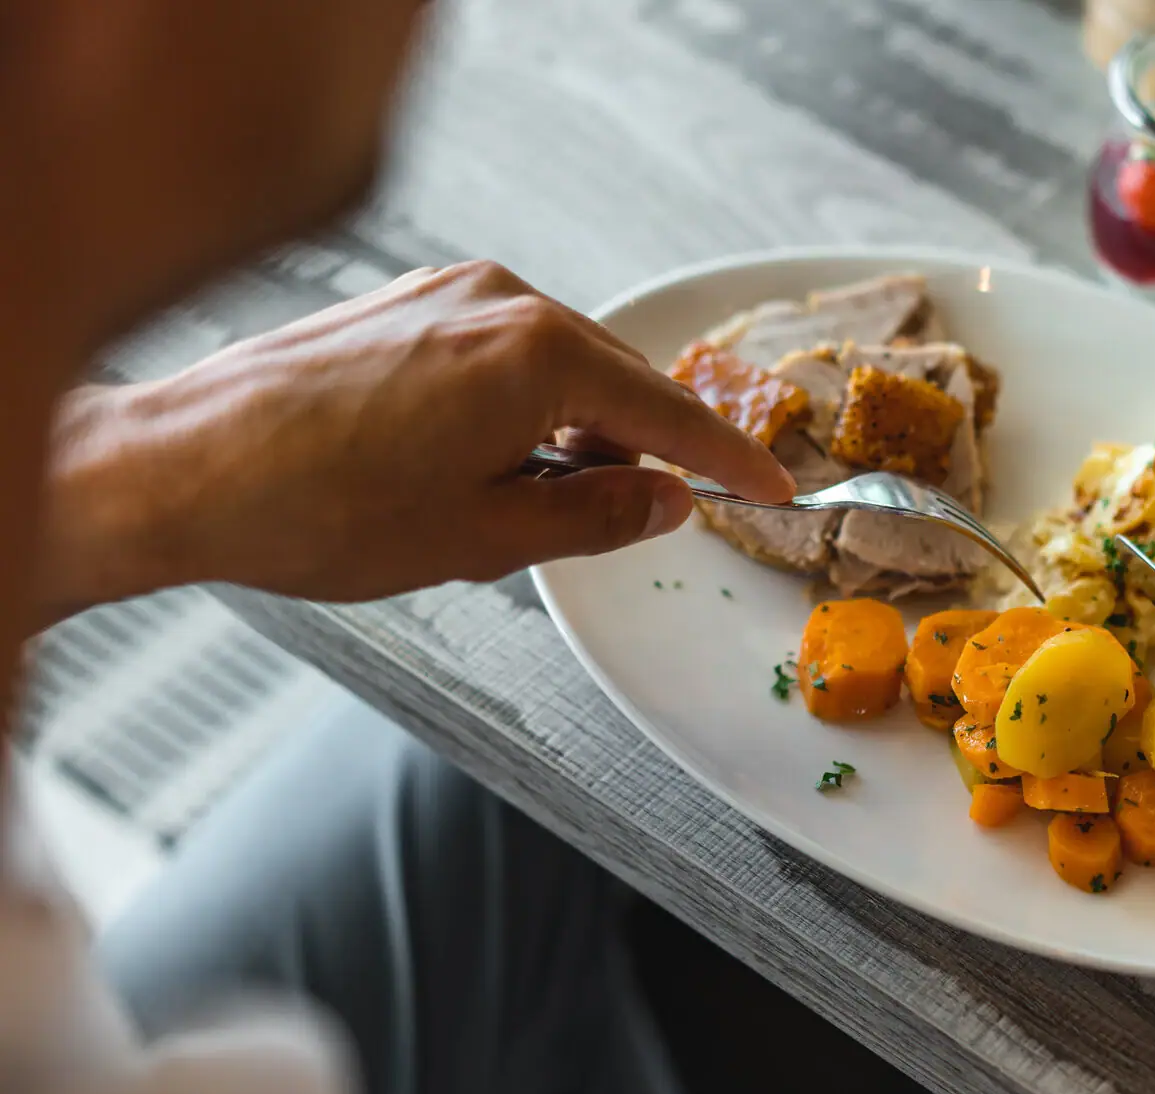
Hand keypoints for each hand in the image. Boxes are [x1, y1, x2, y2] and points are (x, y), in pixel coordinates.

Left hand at [38, 261, 791, 618]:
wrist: (181, 468)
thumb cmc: (315, 506)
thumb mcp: (484, 536)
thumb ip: (596, 514)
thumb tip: (664, 503)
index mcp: (535, 357)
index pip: (666, 412)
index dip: (725, 460)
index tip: (770, 486)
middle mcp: (498, 301)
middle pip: (616, 376)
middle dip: (640, 446)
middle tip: (646, 513)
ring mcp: (446, 291)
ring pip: (558, 360)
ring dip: (575, 426)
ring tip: (533, 501)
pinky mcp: (404, 301)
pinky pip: (501, 345)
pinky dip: (523, 400)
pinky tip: (490, 458)